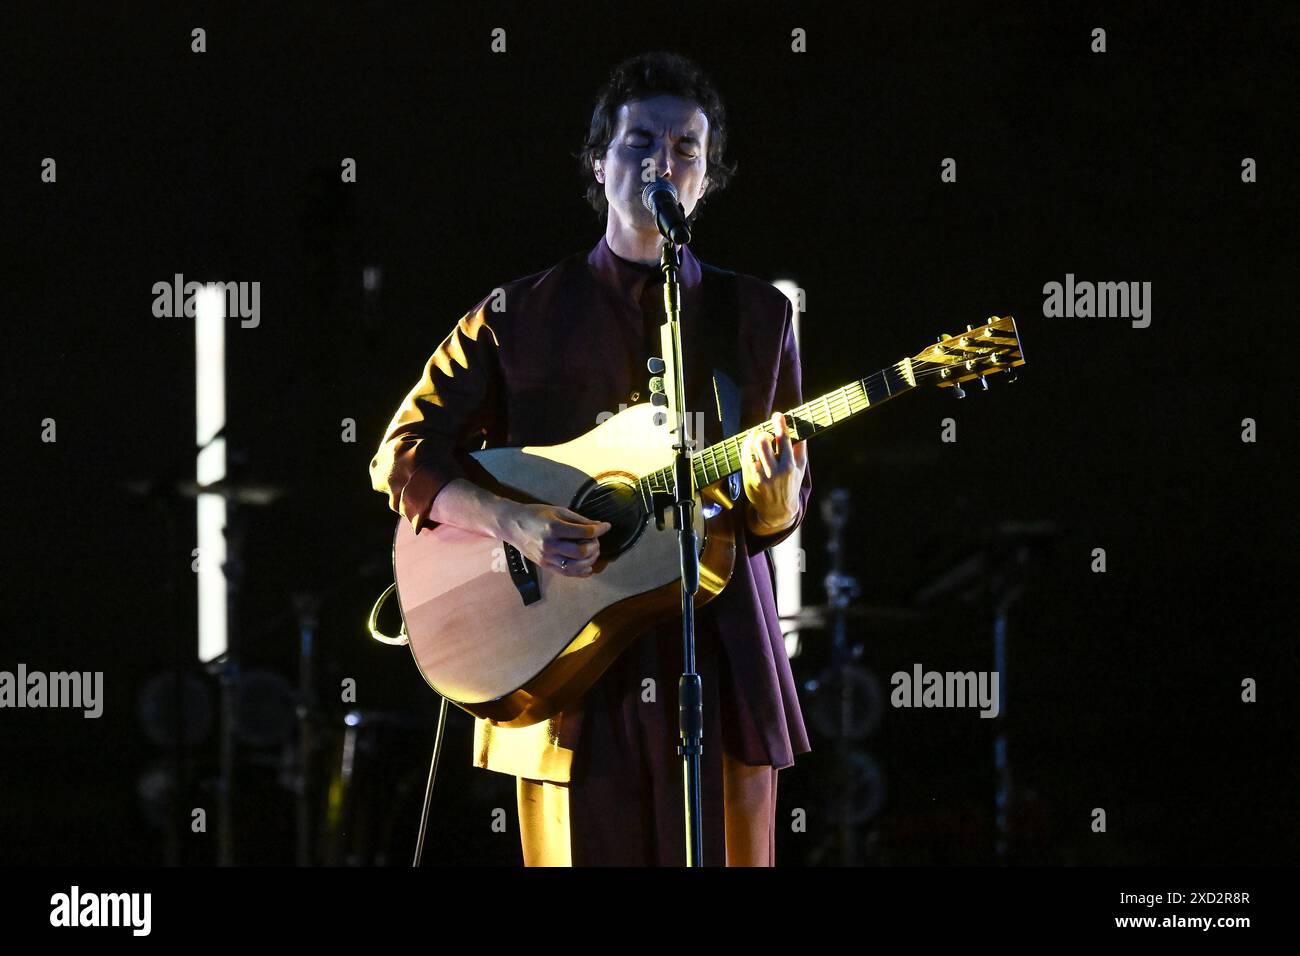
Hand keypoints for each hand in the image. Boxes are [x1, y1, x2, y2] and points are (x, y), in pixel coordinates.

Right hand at [503, 503, 609, 575]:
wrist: (512, 525)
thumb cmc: (535, 514)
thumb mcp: (558, 511)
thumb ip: (579, 519)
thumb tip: (599, 526)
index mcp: (554, 528)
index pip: (584, 532)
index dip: (599, 530)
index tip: (606, 527)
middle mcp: (550, 545)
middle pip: (581, 551)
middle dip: (595, 547)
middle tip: (596, 541)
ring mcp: (547, 558)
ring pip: (575, 566)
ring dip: (590, 560)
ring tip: (593, 552)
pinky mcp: (545, 566)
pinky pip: (566, 573)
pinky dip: (580, 573)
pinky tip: (588, 568)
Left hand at [741, 412, 806, 532]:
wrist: (778, 511)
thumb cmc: (790, 485)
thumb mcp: (800, 470)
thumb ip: (800, 451)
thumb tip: (802, 433)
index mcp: (789, 466)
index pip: (784, 440)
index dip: (780, 425)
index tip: (777, 415)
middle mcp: (776, 471)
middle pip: (763, 442)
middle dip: (762, 433)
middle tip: (763, 434)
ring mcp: (762, 477)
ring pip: (752, 450)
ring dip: (752, 440)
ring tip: (755, 439)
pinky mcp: (751, 481)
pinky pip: (746, 459)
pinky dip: (747, 450)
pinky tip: (749, 448)